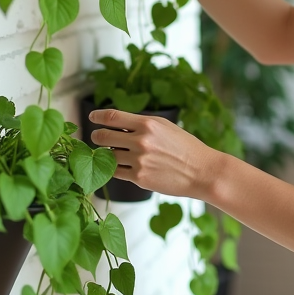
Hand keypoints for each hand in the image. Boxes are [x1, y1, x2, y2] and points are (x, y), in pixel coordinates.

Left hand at [87, 108, 221, 199]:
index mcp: (147, 124)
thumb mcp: (165, 126)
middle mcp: (140, 141)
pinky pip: (116, 172)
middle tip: (96, 137)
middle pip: (103, 136)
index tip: (92, 117)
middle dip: (96, 136)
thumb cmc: (185, 147)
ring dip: (106, 154)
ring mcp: (139, 161)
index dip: (97, 116)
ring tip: (113, 153)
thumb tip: (118, 125)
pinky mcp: (139, 178)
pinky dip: (115, 168)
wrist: (201, 171)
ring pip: (108, 156)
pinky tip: (119, 165)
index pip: (112, 117)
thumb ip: (141, 124)